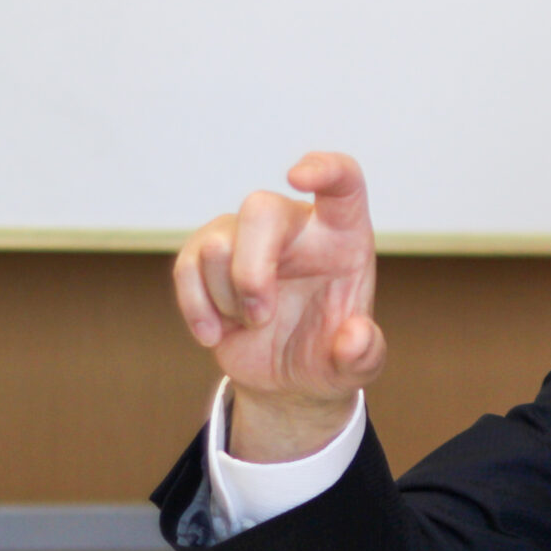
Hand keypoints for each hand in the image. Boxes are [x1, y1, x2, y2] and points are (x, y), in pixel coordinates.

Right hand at [171, 152, 385, 461]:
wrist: (287, 381)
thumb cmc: (327, 356)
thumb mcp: (355, 370)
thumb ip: (363, 355)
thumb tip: (353, 337)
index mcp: (342, 236)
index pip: (342, 181)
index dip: (323, 169)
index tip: (298, 177)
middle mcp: (295, 225)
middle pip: (260, 208)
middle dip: (251, 271)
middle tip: (261, 318)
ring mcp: (247, 236)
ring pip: (218, 244)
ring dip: (230, 299)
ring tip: (252, 324)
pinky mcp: (207, 256)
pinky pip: (187, 266)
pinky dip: (197, 307)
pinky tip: (215, 335)